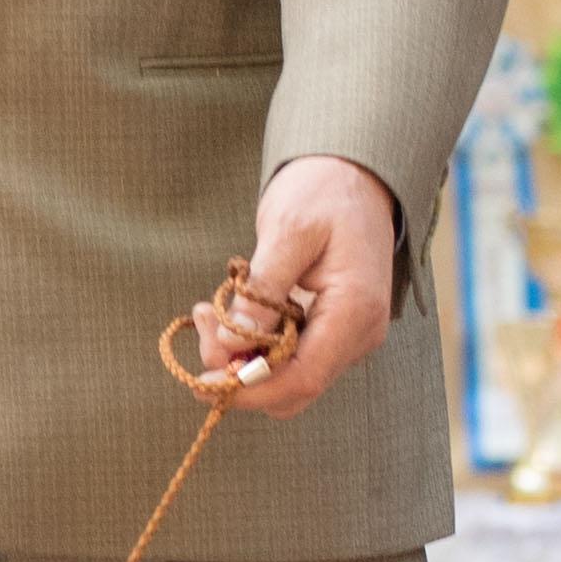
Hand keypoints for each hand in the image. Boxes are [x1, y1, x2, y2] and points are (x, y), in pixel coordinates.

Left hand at [199, 159, 400, 420]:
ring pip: (288, 376)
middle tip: (202, 320)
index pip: (302, 378)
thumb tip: (230, 344)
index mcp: (355, 311)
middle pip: (292, 388)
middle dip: (239, 372)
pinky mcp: (333, 330)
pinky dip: (255, 343)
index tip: (202, 378)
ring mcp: (348, 336)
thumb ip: (262, 290)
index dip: (249, 387)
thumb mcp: (288, 230)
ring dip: (242, 357)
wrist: (356, 173)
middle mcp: (359, 335)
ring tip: (208, 311)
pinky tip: (230, 310)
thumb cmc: (324, 192)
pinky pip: (290, 356)